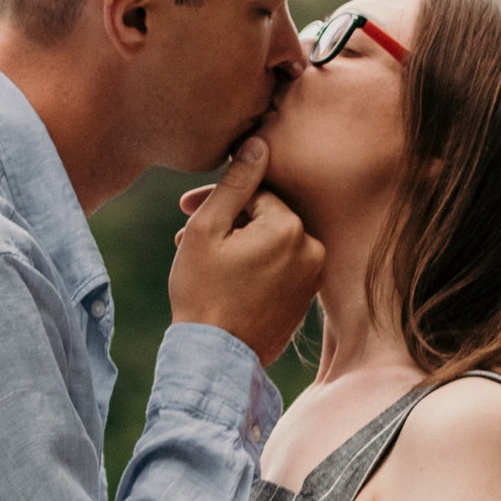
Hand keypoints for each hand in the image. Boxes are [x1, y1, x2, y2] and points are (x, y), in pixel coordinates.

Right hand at [168, 138, 325, 364]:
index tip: (187, 211)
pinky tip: (225, 278)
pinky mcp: (306, 298)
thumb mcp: (207, 229)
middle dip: (227, 222)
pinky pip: (279, 267)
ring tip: (203, 261)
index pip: (255, 193)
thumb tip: (259, 142)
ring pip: (271, 242)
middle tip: (187, 237)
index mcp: (290, 228)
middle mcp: (313, 249)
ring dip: (238, 244)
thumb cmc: (202, 292)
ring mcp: (312, 277)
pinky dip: (254, 266)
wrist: (214, 358)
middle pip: (265, 216)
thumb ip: (235, 182)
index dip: (220, 200)